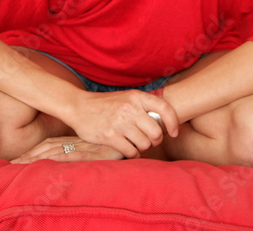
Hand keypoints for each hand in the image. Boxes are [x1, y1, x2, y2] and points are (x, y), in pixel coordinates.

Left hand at [10, 136, 123, 163]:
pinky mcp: (94, 154)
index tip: (15, 160)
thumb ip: (78, 149)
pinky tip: (48, 160)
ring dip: (38, 159)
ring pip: (56, 152)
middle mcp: (75, 143)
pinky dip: (59, 158)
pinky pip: (74, 155)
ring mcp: (84, 148)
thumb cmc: (112, 142)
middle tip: (12, 164)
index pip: (47, 145)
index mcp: (73, 141)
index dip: (31, 153)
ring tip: (21, 165)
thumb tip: (60, 155)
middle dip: (28, 157)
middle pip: (46, 149)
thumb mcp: (91, 145)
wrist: (132, 136)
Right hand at [61, 89, 178, 158]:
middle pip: (156, 132)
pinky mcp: (110, 136)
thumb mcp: (126, 98)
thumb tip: (164, 124)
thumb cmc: (105, 104)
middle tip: (149, 141)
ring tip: (136, 145)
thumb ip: (143, 107)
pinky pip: (131, 152)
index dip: (173, 123)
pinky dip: (133, 155)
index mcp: (136, 97)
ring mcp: (120, 122)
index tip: (174, 133)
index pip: (165, 108)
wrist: (78, 106)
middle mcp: (130, 108)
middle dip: (155, 141)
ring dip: (143, 148)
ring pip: (145, 144)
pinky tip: (128, 151)